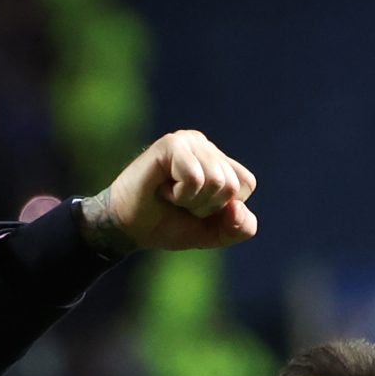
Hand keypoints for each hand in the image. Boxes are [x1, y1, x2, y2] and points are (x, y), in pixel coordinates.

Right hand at [85, 130, 257, 253]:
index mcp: (218, 161)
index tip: (195, 208)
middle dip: (205, 207)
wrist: (128, 229)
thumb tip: (238, 207)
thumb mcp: (210, 234)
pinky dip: (180, 194)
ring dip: (191, 201)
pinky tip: (163, 189)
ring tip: (171, 195)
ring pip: (216, 181)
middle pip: (232, 186)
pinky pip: (196, 178)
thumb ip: (238, 228)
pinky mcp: (172, 144)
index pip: (246, 185)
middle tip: (179, 202)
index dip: (223, 209)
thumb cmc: (166, 225)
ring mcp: (189, 141)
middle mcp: (205, 146)